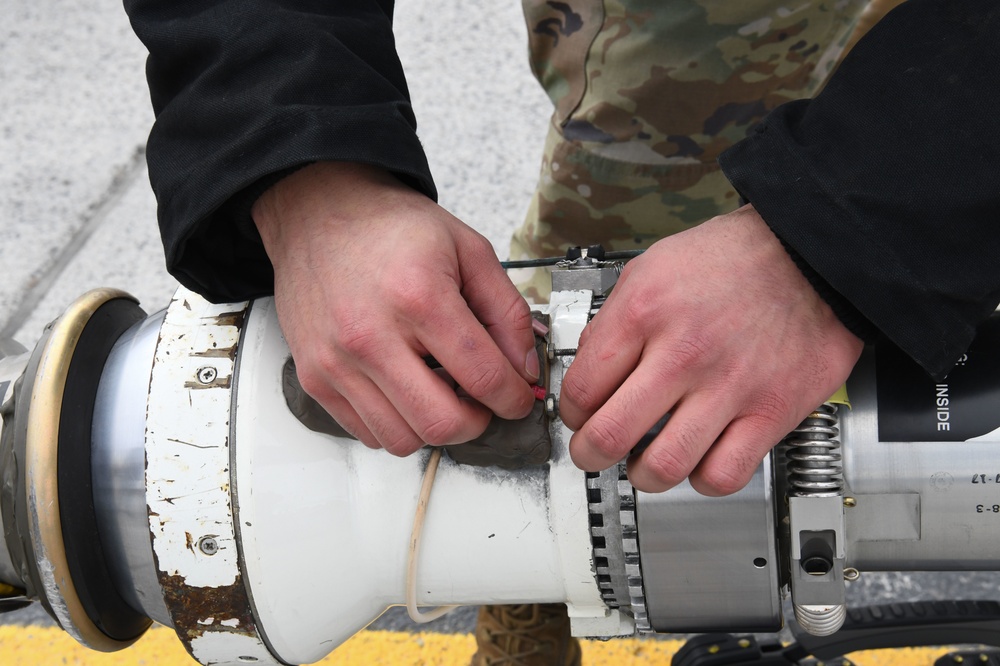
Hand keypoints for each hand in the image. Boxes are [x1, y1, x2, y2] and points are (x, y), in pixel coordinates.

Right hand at [252, 162, 536, 454]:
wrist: (318, 214)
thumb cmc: (391, 228)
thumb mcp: (468, 249)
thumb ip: (507, 311)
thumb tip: (525, 368)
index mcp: (418, 297)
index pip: (482, 377)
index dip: (513, 399)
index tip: (518, 398)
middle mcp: (371, 335)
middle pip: (441, 423)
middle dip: (477, 422)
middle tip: (482, 402)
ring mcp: (336, 362)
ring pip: (402, 439)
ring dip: (434, 427)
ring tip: (442, 393)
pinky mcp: (314, 378)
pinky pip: (366, 433)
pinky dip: (397, 425)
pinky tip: (407, 391)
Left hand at [559, 205, 863, 494]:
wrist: (809, 254)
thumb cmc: (734, 258)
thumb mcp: (653, 267)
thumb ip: (616, 320)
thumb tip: (591, 366)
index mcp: (645, 312)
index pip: (582, 390)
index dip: (571, 414)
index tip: (579, 417)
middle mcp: (683, 353)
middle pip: (610, 435)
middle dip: (588, 454)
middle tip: (592, 453)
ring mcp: (729, 386)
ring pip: (663, 467)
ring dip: (641, 475)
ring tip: (643, 464)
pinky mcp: (771, 412)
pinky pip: (723, 475)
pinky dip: (702, 479)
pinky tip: (698, 459)